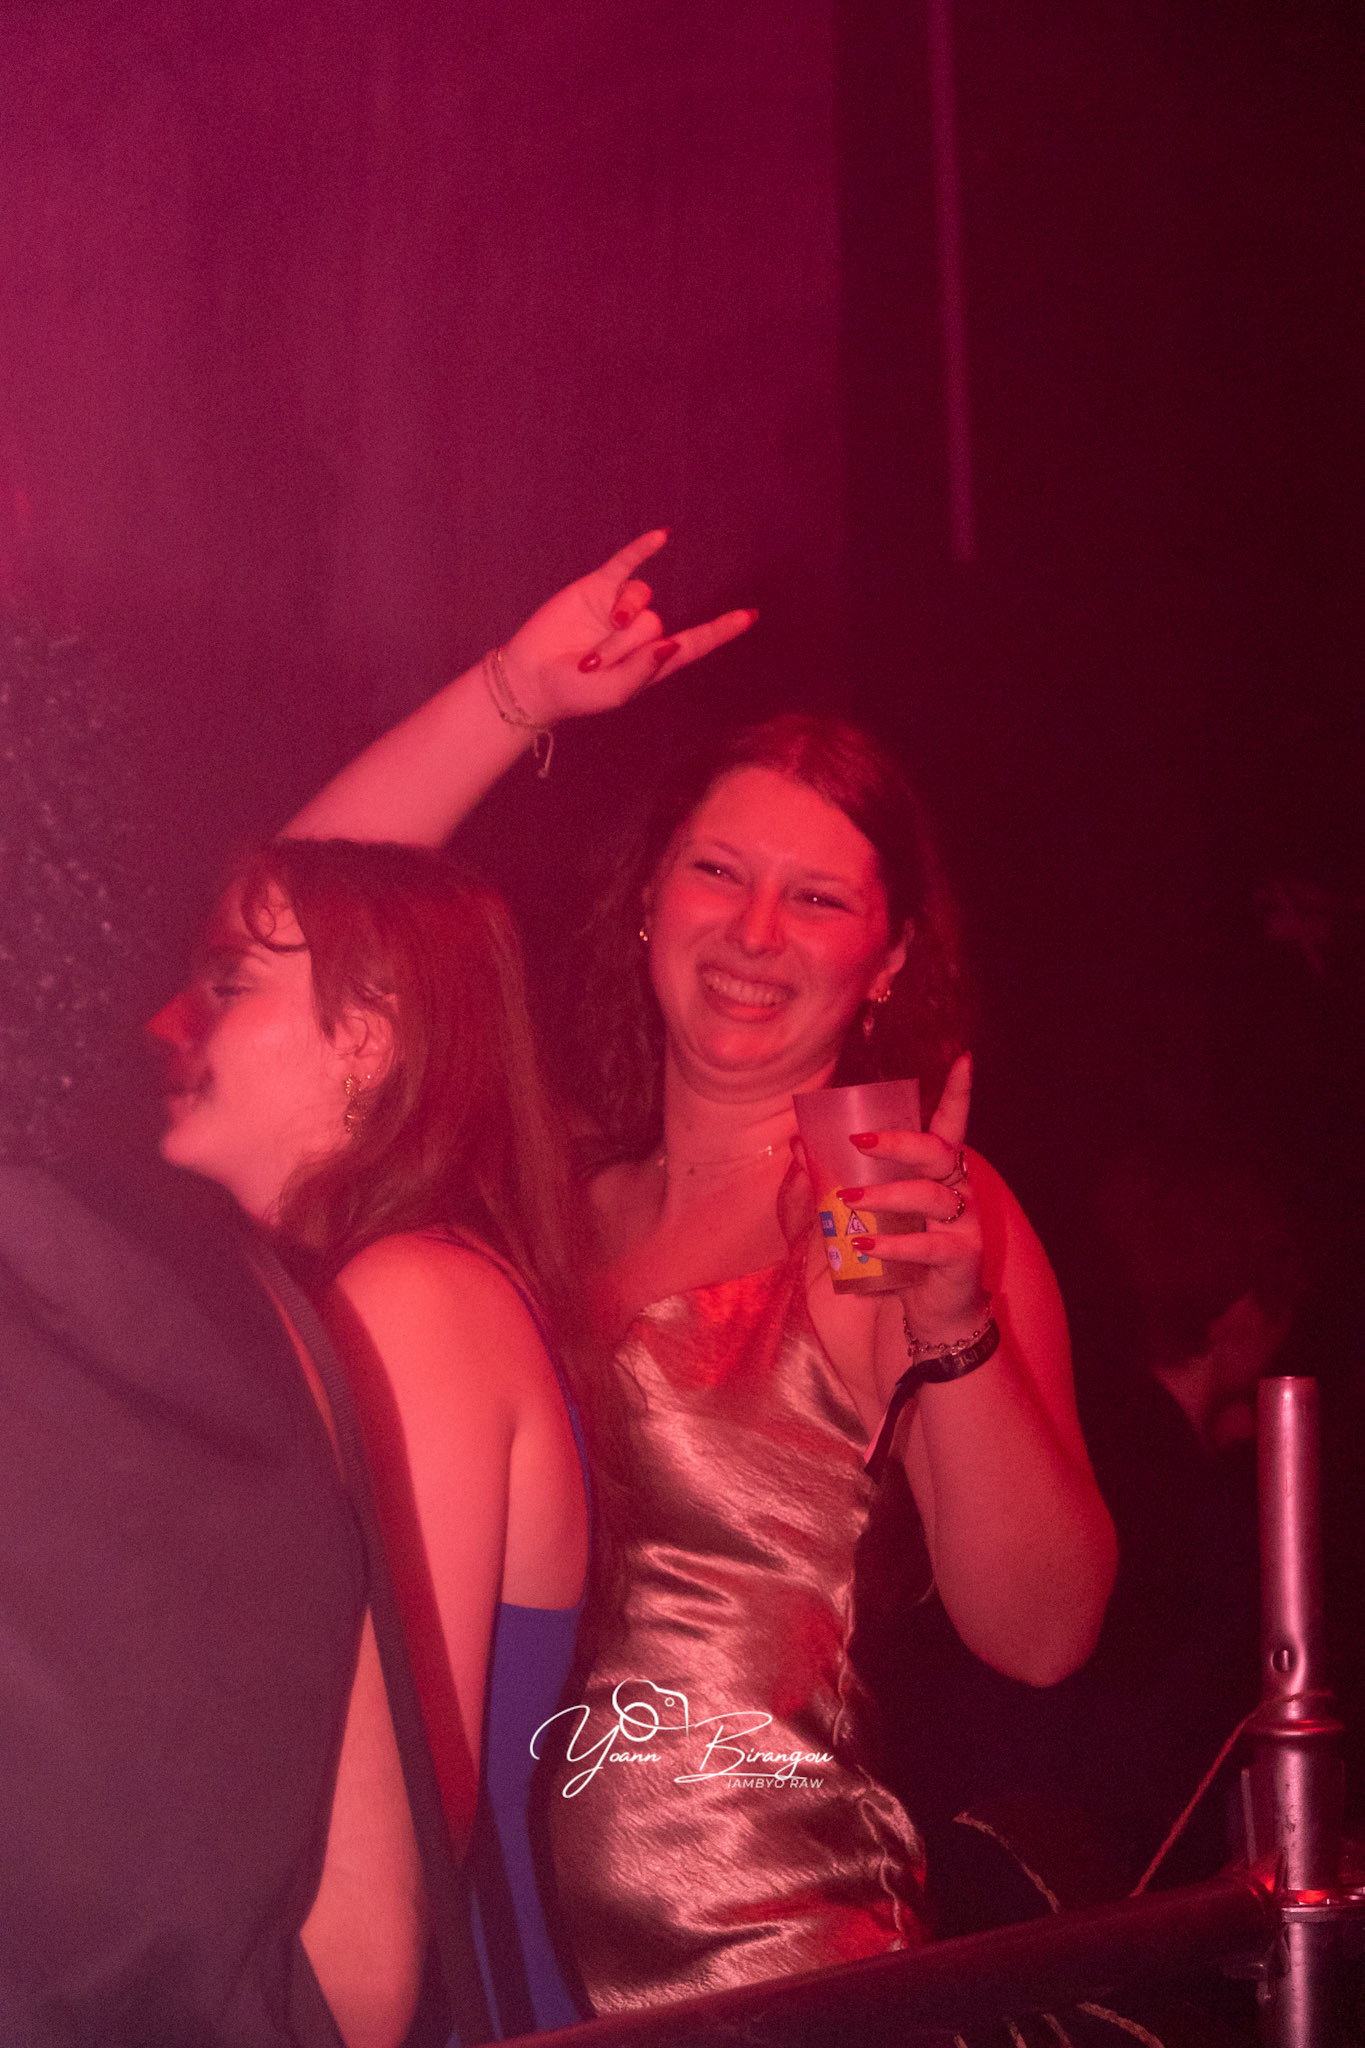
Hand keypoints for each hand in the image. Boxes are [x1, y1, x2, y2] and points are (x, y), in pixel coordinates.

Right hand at [498, 531, 755, 725]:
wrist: (531, 677)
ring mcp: (619, 608)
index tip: (750, 616)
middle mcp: (641, 632)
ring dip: (618, 627)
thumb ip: (643, 670)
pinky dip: (643, 550)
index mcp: (652, 662)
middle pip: (656, 624)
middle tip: (592, 667)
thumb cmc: (575, 693)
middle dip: (623, 647)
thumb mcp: (614, 692)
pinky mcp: (598, 589)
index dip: (720, 630)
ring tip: (590, 652)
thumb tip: (672, 642)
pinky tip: (663, 537)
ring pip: (640, 600)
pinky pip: (626, 564)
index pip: (695, 642)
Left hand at [837, 1055, 989, 1343]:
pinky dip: (897, 1242)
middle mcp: (956, 1192)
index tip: (964, 1059)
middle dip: (900, 1141)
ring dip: (886, 1194)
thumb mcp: (852, 1222)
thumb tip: (797, 1145)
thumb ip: (827, 1186)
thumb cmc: (891, 1267)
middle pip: (939, 1151)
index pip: (951, 1126)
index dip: (959, 1094)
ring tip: (848, 1203)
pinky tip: (869, 1244)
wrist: (922, 1328)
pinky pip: (931, 1244)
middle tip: (859, 1140)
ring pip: (931, 1194)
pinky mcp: (962, 1260)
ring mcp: (964, 1225)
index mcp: (934, 1175)